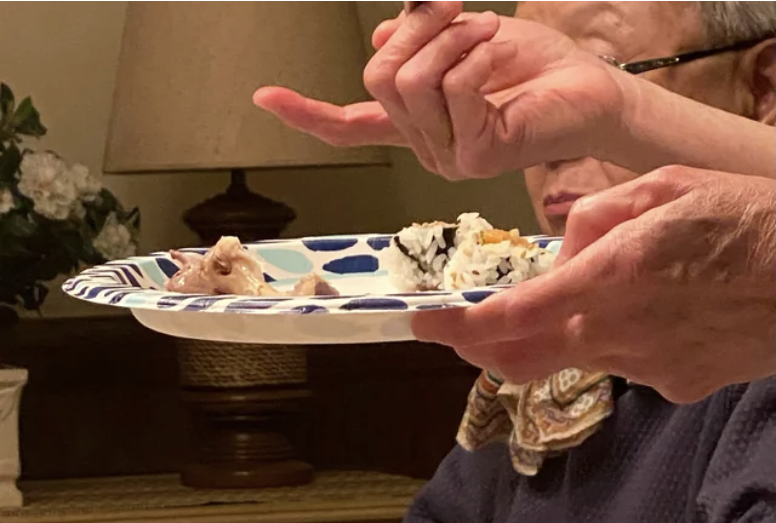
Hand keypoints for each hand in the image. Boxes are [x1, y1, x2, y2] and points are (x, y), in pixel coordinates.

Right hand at [253, 4, 622, 178]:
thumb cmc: (540, 66)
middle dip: (416, 28)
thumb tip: (381, 40)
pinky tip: (496, 53)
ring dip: (449, 36)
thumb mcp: (469, 35)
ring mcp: (447, 157)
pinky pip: (452, 88)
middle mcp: (425, 146)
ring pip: (408, 82)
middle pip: (379, 79)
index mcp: (417, 121)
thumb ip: (425, 42)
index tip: (264, 97)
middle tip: (457, 8)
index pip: (351, 125)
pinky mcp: (475, 157)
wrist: (593, 91)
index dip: (307, 111)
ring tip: (486, 31)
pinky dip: (473, 54)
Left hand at [413, 167, 775, 401]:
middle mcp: (619, 333)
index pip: (513, 318)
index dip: (459, 328)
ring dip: (562, 333)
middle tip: (466, 329)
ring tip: (606, 293)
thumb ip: (598, 216)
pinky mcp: (673, 386)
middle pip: (524, 358)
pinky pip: (624, 365)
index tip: (425, 326)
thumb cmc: (749, 222)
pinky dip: (618, 340)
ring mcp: (646, 367)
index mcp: (612, 277)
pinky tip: (660, 313)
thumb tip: (564, 248)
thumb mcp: (666, 188)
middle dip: (484, 346)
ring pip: (576, 357)